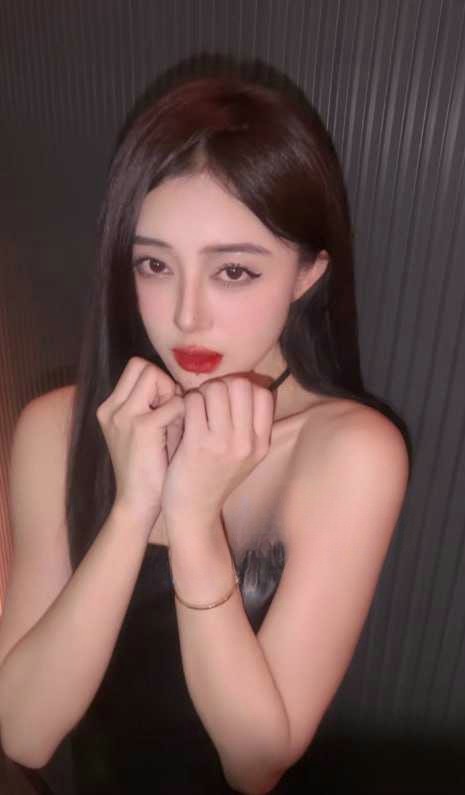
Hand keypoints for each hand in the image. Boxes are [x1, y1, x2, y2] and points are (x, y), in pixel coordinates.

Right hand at [96, 356, 184, 529]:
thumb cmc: (149, 468)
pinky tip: (183, 434)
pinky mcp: (141, 427)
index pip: (136, 368)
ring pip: (153, 374)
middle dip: (163, 383)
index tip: (167, 407)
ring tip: (175, 421)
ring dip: (171, 394)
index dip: (157, 382)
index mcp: (110, 408)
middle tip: (172, 411)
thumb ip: (156, 406)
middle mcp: (111, 408)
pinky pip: (173, 402)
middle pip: (142, 366)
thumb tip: (182, 387)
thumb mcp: (147, 432)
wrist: (137, 503)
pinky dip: (183, 413)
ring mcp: (123, 416)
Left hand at [160, 376, 275, 536]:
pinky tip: (183, 416)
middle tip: (208, 400)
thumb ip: (250, 425)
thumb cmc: (214, 477)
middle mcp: (246, 442)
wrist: (194, 511)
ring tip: (195, 408)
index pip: (263, 394)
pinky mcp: (197, 444)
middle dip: (221, 386)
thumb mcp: (245, 456)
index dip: (244, 388)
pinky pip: (192, 402)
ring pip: (215, 389)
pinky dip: (186, 402)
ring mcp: (222, 443)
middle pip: (240, 385)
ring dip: (202, 393)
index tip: (228, 399)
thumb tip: (248, 384)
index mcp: (261, 443)